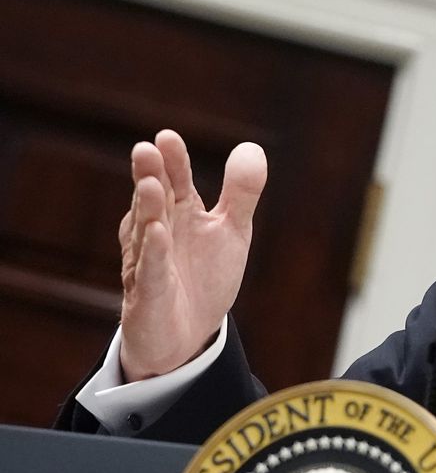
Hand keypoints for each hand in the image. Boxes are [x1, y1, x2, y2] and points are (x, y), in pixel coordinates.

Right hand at [117, 130, 266, 380]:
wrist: (187, 335)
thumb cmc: (204, 276)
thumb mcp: (231, 231)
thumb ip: (240, 193)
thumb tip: (252, 147)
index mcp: (179, 214)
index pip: (176, 182)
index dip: (173, 162)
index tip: (168, 138)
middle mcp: (159, 232)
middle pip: (155, 201)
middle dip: (151, 176)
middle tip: (146, 149)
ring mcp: (150, 262)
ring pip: (147, 232)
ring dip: (147, 208)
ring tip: (150, 184)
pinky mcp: (148, 294)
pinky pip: (150, 271)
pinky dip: (153, 252)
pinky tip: (157, 233)